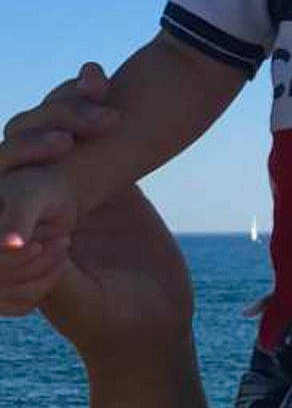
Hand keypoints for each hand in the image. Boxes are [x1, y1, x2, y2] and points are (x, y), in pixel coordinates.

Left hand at [0, 62, 191, 362]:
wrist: (160, 327)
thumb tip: (19, 242)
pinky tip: (102, 78)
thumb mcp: (86, 306)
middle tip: (78, 132)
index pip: (1, 186)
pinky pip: (85, 133)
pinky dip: (87, 101)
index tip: (63, 150)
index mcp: (14, 240)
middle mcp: (32, 210)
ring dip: (63, 105)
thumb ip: (56, 277)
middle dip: (41, 128)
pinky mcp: (102, 180)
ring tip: (97, 88)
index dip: (22, 158)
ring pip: (46, 132)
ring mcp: (67, 191)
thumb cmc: (118, 329)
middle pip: (16, 150)